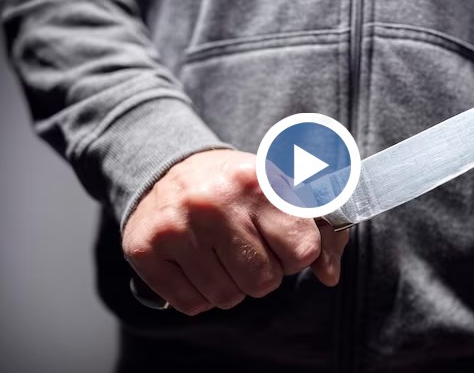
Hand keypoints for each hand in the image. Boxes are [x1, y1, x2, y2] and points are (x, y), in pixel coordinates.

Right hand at [123, 150, 348, 315]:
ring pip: (227, 298)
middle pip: (264, 281)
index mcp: (258, 181)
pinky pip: (192, 305)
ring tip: (220, 253)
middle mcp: (215, 202)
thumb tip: (329, 275)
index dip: (298, 253)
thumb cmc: (235, 188)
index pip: (303, 250)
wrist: (168, 168)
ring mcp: (176, 227)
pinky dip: (199, 294)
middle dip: (263, 273)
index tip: (282, 239)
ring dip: (230, 285)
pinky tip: (196, 264)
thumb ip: (323, 232)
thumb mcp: (283, 192)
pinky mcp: (145, 250)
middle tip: (247, 247)